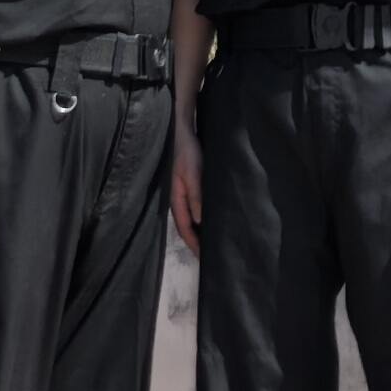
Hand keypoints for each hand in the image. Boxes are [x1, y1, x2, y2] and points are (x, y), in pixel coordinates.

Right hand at [169, 122, 202, 247]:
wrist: (183, 132)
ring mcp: (184, 194)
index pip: (186, 229)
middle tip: (211, 256)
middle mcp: (179, 200)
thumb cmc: (188, 152)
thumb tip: (200, 220)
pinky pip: (195, 209)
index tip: (205, 258)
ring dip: (201, 231)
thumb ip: (196, 196)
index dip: (195, 244)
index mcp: (178, 200)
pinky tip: (211, 221)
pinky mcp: (190, 187)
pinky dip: (203, 219)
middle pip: (188, 227)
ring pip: (192, 219)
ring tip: (213, 243)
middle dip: (197, 242)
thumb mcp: (193, 174)